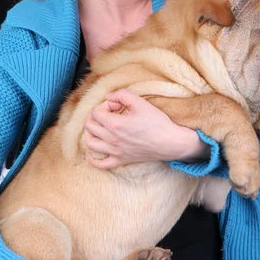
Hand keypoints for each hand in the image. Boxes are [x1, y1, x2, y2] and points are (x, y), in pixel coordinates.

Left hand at [84, 89, 209, 168]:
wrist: (169, 142)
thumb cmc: (156, 122)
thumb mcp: (140, 102)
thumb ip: (122, 95)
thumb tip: (109, 97)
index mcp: (115, 124)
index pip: (96, 112)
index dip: (104, 105)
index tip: (115, 105)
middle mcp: (112, 139)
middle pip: (90, 127)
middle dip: (95, 116)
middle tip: (107, 113)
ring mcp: (115, 151)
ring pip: (91, 144)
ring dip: (90, 133)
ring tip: (99, 127)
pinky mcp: (120, 160)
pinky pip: (100, 164)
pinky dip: (93, 158)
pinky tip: (94, 151)